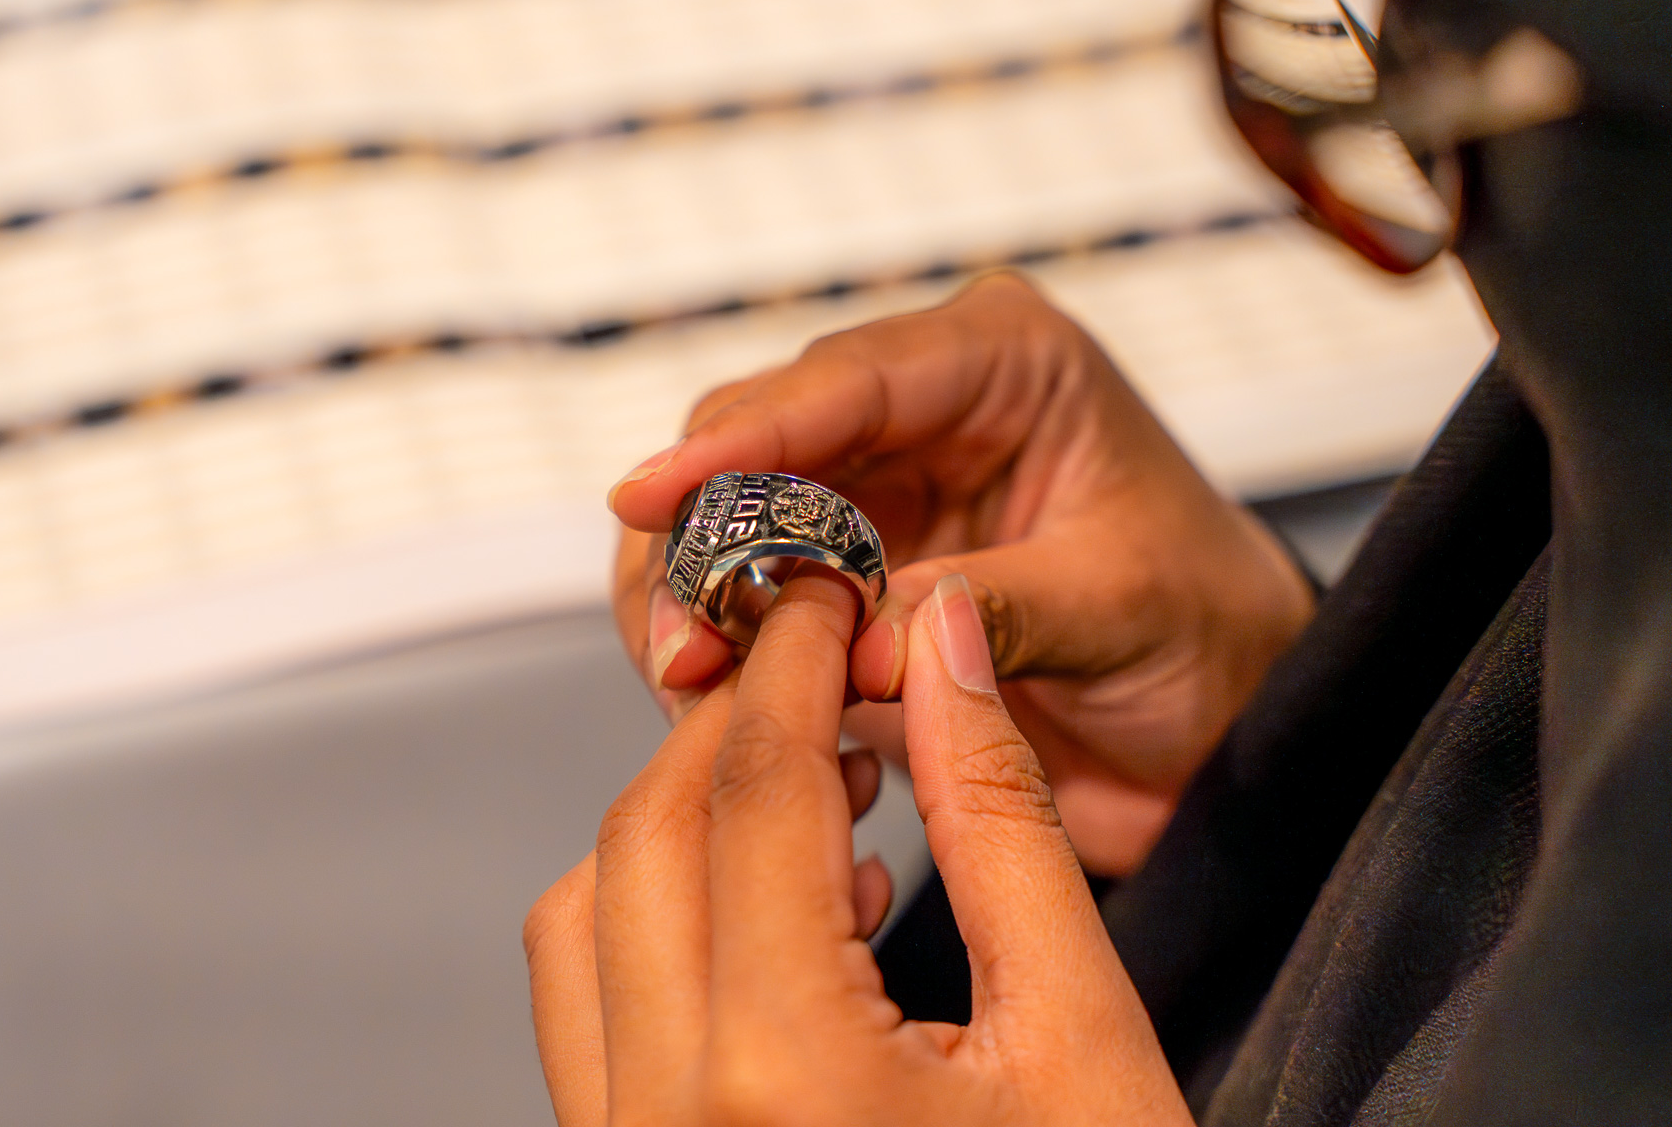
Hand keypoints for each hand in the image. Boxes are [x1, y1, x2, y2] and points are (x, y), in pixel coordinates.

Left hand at [526, 571, 1193, 1126]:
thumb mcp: (1085, 1042)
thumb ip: (1000, 826)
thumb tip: (944, 656)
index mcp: (780, 1083)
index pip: (748, 794)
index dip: (788, 667)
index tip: (823, 594)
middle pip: (644, 836)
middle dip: (729, 725)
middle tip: (825, 668)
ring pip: (586, 917)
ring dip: (679, 820)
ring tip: (818, 788)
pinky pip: (591, 1010)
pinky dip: (660, 917)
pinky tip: (787, 909)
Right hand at [608, 272, 1312, 873]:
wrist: (1219, 721)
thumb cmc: (1208, 627)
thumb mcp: (1119, 606)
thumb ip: (990, 610)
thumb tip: (857, 642)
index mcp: (1005, 364)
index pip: (847, 379)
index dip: (742, 438)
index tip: (650, 494)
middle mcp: (918, 412)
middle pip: (754, 444)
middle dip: (698, 539)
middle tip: (678, 641)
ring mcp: (868, 495)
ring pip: (722, 524)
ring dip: (690, 603)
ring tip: (689, 683)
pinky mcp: (835, 579)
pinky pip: (740, 603)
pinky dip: (716, 654)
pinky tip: (720, 706)